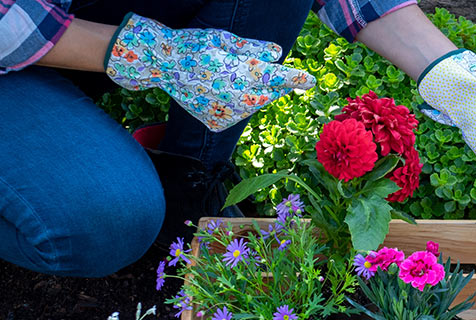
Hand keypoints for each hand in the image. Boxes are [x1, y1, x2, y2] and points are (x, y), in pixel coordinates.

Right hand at [104, 13, 314, 131]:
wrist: (162, 65)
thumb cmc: (194, 45)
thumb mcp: (223, 38)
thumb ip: (253, 48)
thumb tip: (278, 54)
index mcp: (239, 74)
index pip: (277, 78)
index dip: (296, 79)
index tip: (311, 81)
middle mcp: (236, 99)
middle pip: (269, 94)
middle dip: (273, 84)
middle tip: (261, 72)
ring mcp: (227, 114)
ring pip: (255, 106)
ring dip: (254, 94)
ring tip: (232, 78)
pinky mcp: (218, 123)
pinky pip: (238, 114)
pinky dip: (237, 104)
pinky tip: (221, 91)